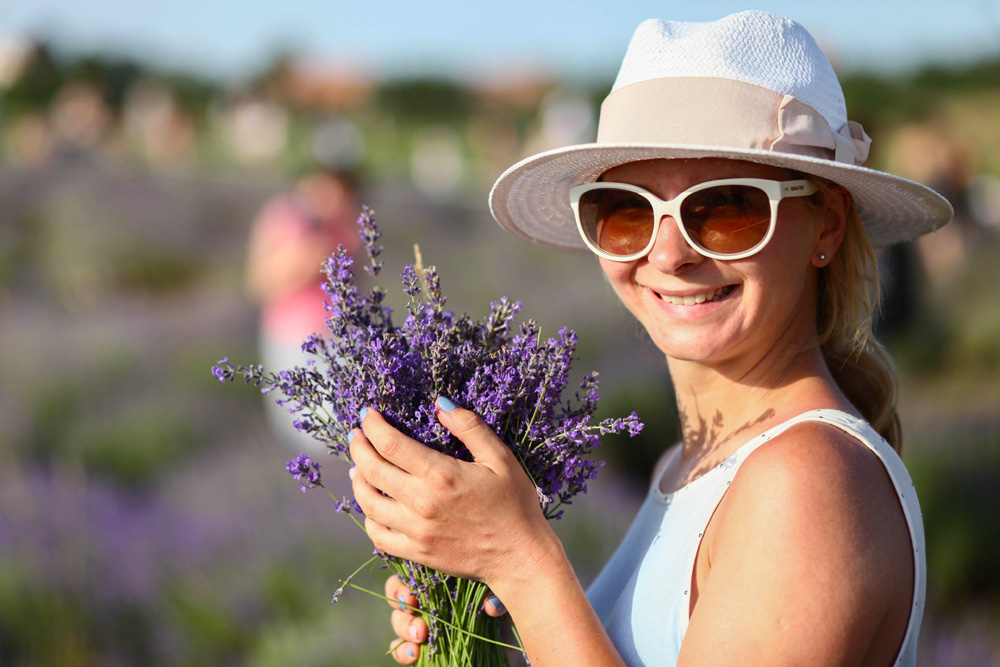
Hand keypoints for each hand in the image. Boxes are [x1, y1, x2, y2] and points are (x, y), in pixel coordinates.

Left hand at [348, 398, 560, 590]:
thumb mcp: (501, 458)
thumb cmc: (516, 504)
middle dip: (358, 446)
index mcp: (441, 475)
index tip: (367, 414)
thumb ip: (469, 427)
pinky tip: (373, 504)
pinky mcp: (417, 553)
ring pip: (369, 503)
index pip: (390, 444)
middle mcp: (422, 503)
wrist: (521, 558)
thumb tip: (440, 403)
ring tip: (359, 467)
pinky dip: (369, 517)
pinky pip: (378, 535)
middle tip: (356, 434)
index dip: (372, 426)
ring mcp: (416, 531)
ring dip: (358, 481)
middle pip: (372, 470)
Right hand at [384, 575, 506, 664]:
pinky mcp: (428, 647)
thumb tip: (490, 607)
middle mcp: (433, 597)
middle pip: (401, 592)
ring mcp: (427, 622)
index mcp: (446, 576)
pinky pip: (402, 648)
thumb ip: (498, 594)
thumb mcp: (507, 596)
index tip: (413, 594)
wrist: (519, 637)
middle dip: (400, 601)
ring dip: (403, 626)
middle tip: (414, 610)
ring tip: (420, 635)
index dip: (406, 579)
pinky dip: (402, 650)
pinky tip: (414, 653)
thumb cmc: (512, 609)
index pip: (415, 569)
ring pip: (398, 619)